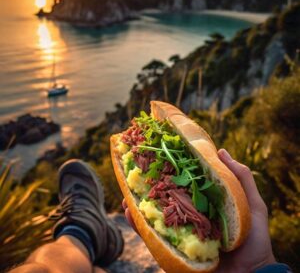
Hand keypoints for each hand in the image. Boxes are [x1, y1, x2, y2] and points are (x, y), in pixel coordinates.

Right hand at [123, 149, 275, 272]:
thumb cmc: (254, 240)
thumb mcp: (252, 205)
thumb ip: (241, 178)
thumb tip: (220, 151)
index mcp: (203, 203)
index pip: (182, 184)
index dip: (169, 172)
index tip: (158, 158)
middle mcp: (188, 216)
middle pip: (165, 198)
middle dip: (149, 186)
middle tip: (136, 171)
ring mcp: (179, 232)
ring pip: (154, 215)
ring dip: (138, 203)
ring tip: (127, 191)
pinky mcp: (173, 249)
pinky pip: (152, 236)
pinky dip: (139, 225)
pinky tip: (129, 212)